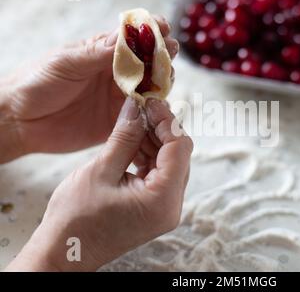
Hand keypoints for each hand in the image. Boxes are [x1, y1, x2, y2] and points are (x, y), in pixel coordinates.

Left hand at [0, 15, 178, 159]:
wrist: (19, 121)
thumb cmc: (36, 82)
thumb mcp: (66, 62)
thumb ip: (97, 53)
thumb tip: (128, 36)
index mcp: (102, 53)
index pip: (132, 38)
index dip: (150, 31)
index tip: (163, 28)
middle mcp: (115, 74)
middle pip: (148, 62)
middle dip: (162, 55)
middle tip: (169, 52)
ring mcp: (118, 98)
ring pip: (150, 88)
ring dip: (162, 81)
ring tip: (166, 77)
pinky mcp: (118, 122)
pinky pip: (143, 115)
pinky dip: (154, 110)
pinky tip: (160, 105)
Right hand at [6, 98, 192, 270]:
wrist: (63, 253)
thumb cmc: (75, 219)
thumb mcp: (100, 171)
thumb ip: (124, 137)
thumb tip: (136, 107)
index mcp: (163, 199)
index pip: (180, 148)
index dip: (167, 121)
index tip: (151, 102)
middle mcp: (171, 206)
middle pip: (179, 155)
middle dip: (161, 129)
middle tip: (141, 109)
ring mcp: (164, 209)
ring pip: (170, 163)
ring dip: (154, 141)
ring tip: (133, 123)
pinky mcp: (154, 207)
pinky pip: (159, 174)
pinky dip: (148, 156)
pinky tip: (132, 142)